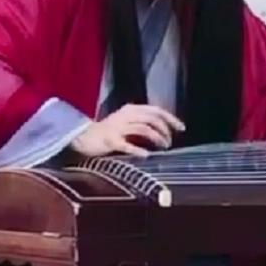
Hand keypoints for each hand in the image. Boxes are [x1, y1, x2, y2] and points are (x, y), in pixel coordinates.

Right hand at [69, 105, 185, 158]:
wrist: (84, 138)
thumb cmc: (109, 132)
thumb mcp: (127, 121)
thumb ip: (143, 122)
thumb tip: (165, 130)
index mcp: (131, 109)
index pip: (156, 110)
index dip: (171, 119)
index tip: (182, 128)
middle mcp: (125, 115)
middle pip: (153, 118)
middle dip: (165, 131)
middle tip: (170, 143)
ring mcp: (118, 127)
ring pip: (145, 129)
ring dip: (158, 139)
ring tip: (163, 148)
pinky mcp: (111, 140)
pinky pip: (128, 145)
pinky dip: (139, 150)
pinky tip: (146, 156)